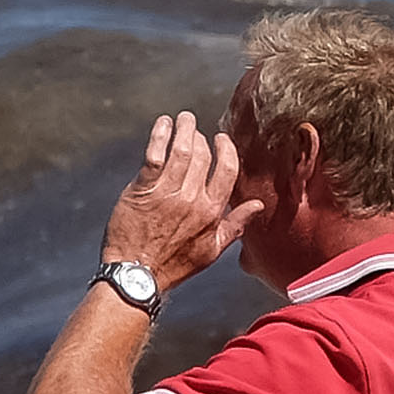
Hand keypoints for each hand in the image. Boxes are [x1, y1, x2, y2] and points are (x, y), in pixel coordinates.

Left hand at [103, 113, 242, 289]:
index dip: (225, 150)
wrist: (136, 275)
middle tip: (194, 128)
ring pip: (181, 150)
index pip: (227, 169)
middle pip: (203, 156)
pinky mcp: (143, 189)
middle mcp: (191, 198)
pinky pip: (155, 153)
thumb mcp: (212, 250)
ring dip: (183, 129)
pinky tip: (163, 124)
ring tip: (182, 119)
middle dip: (200, 137)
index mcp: (212, 211)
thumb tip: (257, 205)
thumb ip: (236, 224)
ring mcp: (166, 192)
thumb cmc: (174, 266)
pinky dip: (160, 134)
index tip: (220, 140)